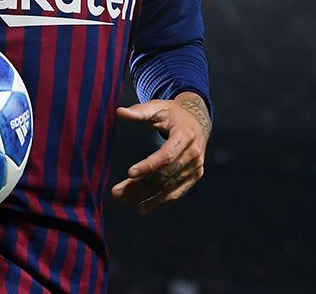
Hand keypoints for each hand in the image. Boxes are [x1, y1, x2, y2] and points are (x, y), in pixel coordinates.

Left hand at [110, 92, 210, 213]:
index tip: (130, 173)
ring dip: (145, 195)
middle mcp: (193, 154)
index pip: (166, 155)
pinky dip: (161, 200)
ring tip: (122, 198)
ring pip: (168, 185)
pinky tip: (144, 206)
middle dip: (140, 185)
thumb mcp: (158, 108)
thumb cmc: (173, 113)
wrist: (198, 121)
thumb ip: (139, 112)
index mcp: (185, 135)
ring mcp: (196, 167)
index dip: (149, 166)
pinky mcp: (195, 175)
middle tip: (117, 193)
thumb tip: (118, 112)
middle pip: (164, 174)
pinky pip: (177, 191)